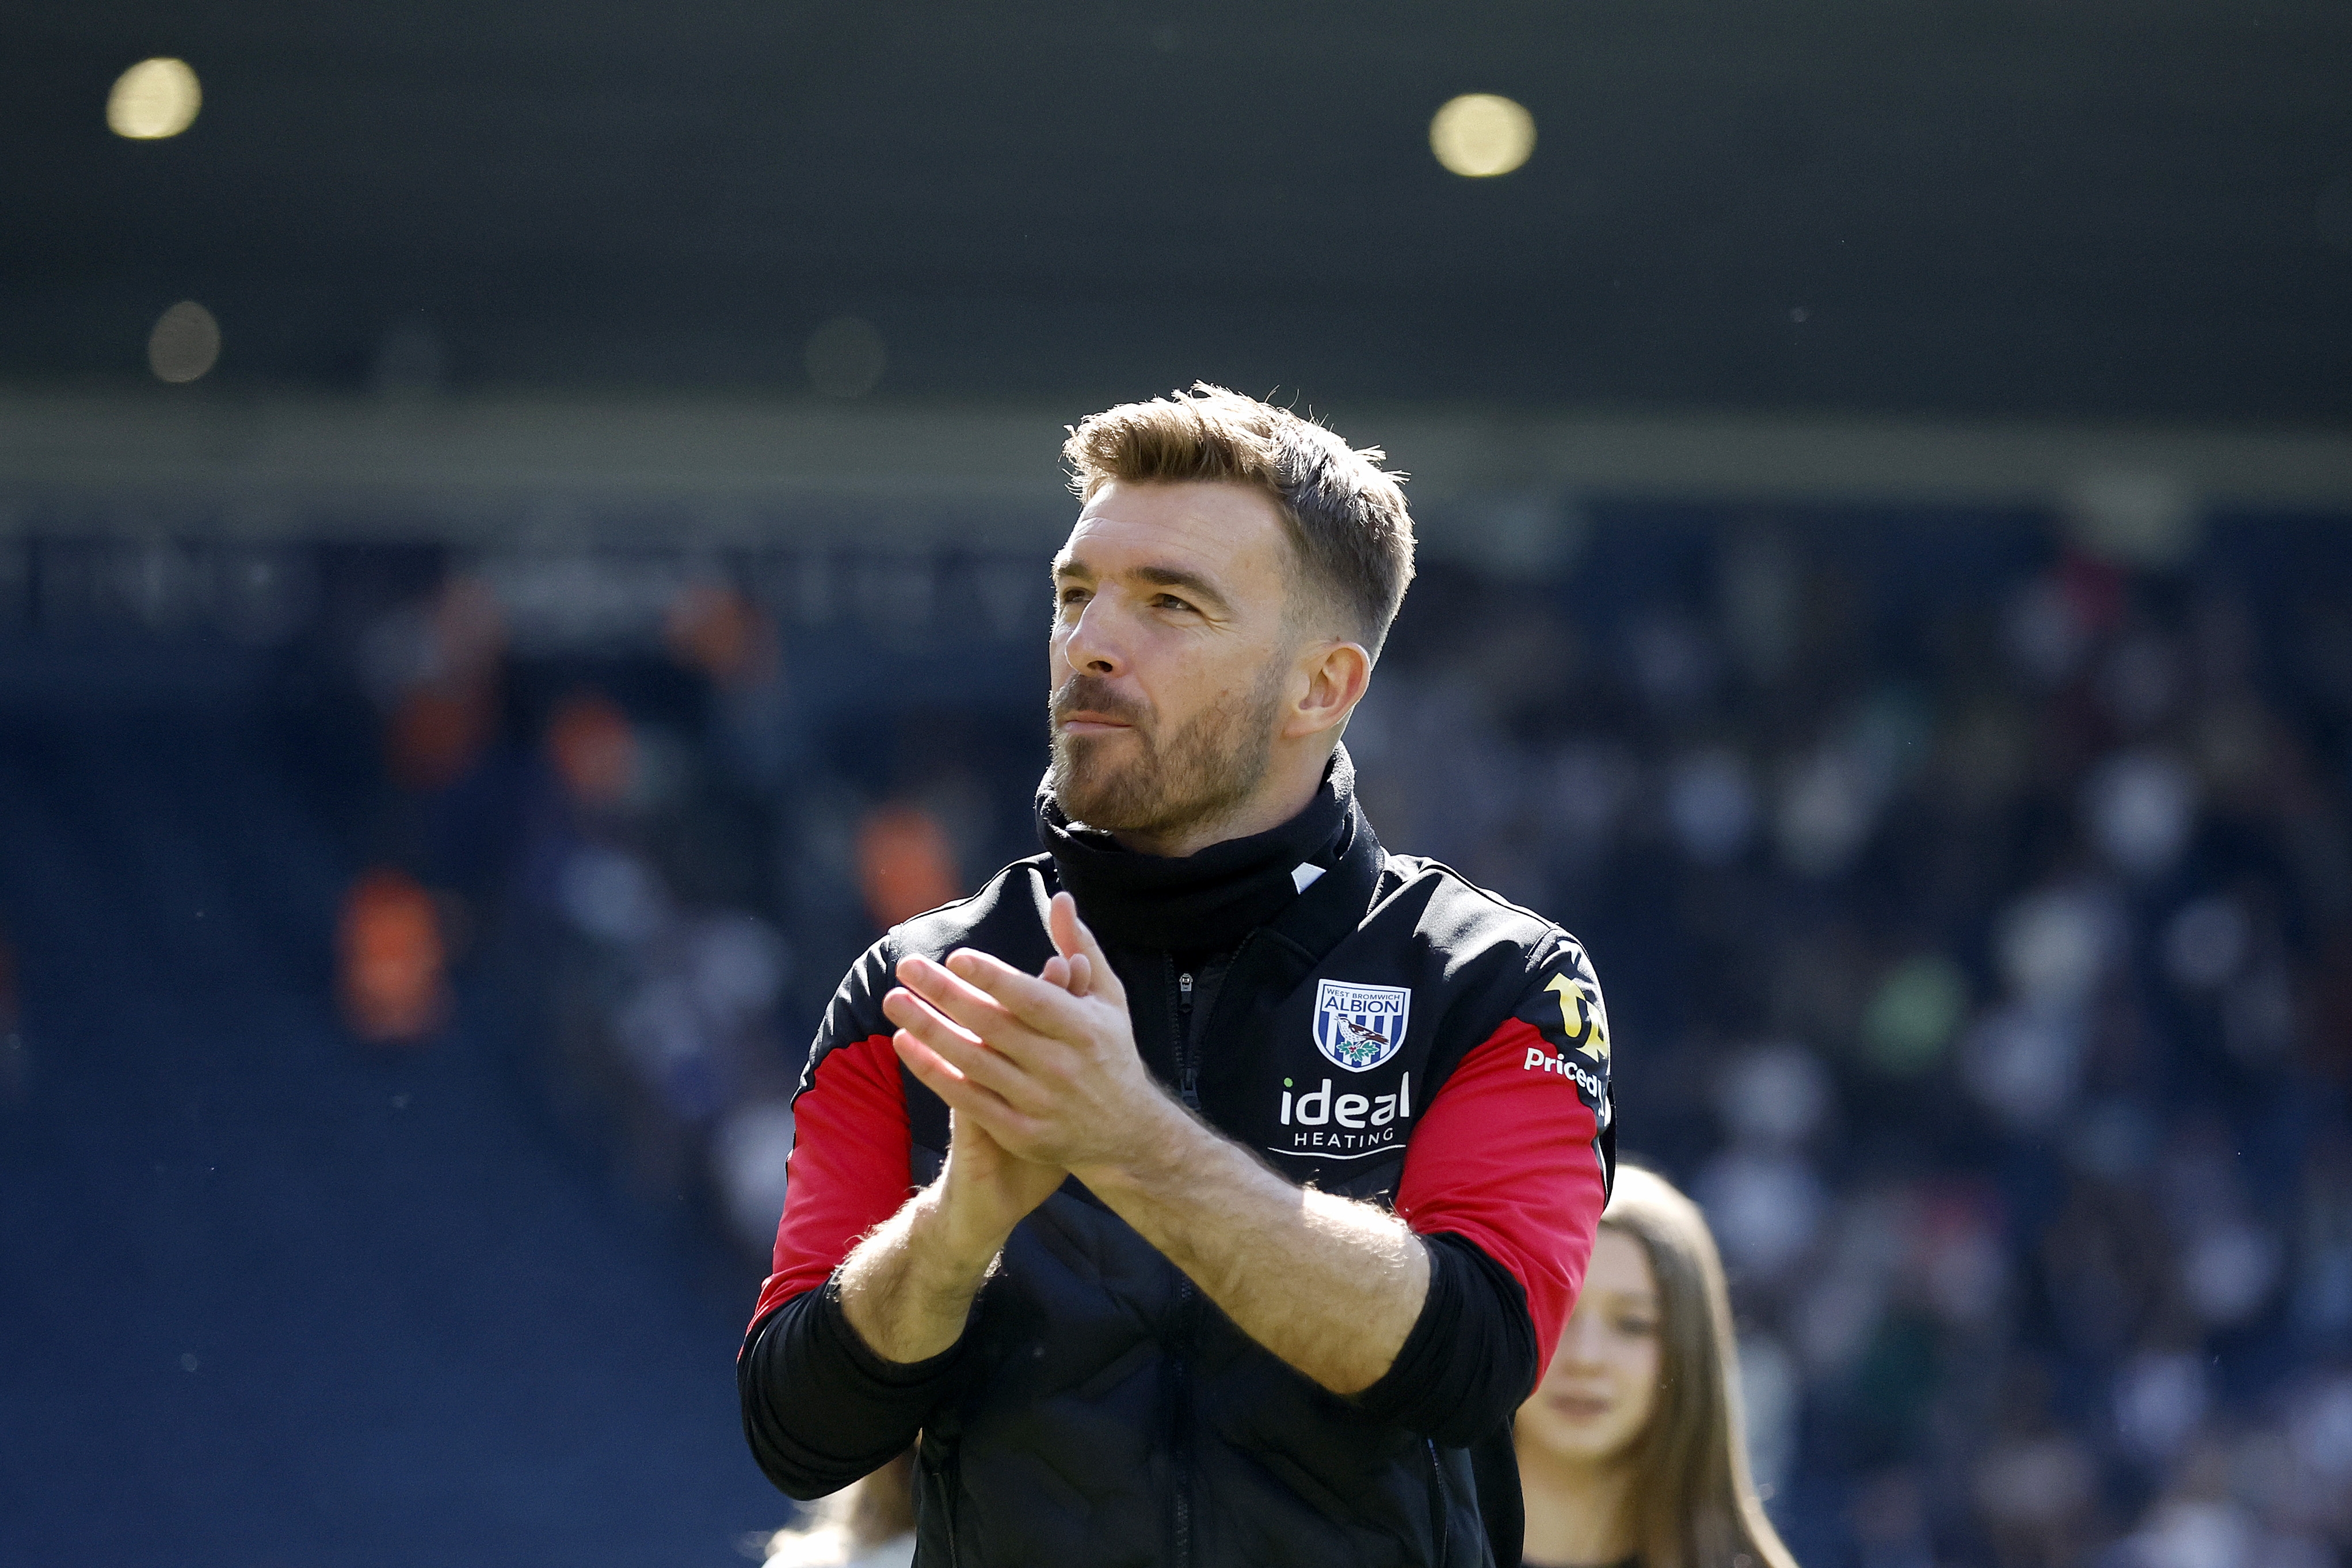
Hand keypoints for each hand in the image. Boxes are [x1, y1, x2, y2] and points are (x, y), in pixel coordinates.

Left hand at [882, 893, 1175, 1179]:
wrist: (1127, 1133)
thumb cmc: (1110, 1051)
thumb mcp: (1108, 998)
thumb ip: (1081, 947)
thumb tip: (1060, 897)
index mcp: (1084, 1028)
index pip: (1032, 999)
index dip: (993, 978)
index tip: (956, 956)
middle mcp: (1062, 1065)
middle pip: (993, 1026)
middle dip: (945, 994)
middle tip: (907, 966)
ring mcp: (1040, 1102)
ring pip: (973, 1062)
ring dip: (928, 1030)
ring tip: (894, 1001)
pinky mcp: (1021, 1132)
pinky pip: (967, 1100)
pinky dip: (933, 1072)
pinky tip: (905, 1045)